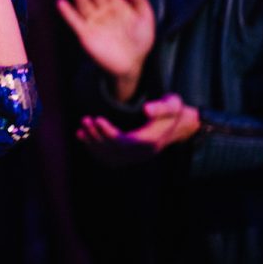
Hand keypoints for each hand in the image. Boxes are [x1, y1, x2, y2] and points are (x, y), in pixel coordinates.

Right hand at [57, 0, 154, 101]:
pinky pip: (74, 21)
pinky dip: (67, 12)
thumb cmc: (141, 42)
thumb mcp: (146, 20)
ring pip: (85, 6)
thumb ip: (141, 2)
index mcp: (119, 7)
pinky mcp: (85, 34)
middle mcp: (104, 13)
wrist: (132, 64)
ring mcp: (94, 22)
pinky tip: (61, 2)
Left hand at [77, 94, 200, 166]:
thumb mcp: (172, 105)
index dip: (107, 132)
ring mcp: (136, 157)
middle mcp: (142, 154)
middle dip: (96, 137)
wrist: (181, 124)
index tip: (96, 119)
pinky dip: (95, 150)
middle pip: (113, 151)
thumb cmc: (174, 112)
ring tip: (81, 129)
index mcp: (149, 143)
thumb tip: (146, 109)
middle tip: (84, 120)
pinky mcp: (131, 156)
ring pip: (109, 157)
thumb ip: (161, 107)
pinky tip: (84, 138)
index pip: (123, 143)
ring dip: (93, 144)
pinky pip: (110, 158)